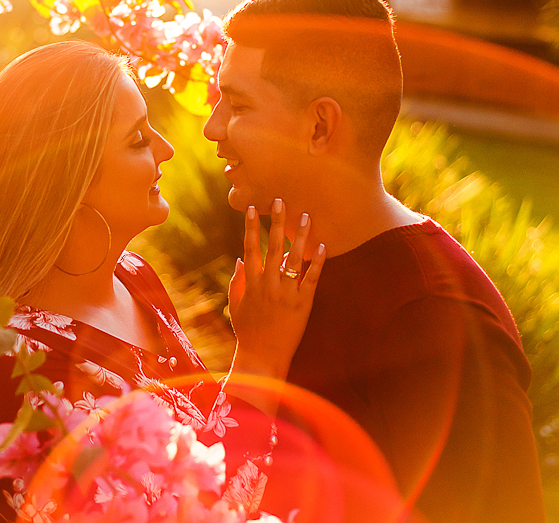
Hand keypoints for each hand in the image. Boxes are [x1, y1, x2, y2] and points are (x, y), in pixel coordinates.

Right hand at [227, 199, 325, 380]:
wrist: (264, 357)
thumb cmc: (248, 331)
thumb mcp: (236, 305)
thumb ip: (237, 280)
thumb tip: (240, 258)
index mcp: (251, 283)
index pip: (250, 248)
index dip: (251, 227)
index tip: (252, 208)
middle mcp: (268, 284)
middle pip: (273, 246)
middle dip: (276, 222)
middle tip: (281, 201)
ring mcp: (287, 293)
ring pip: (294, 258)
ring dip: (300, 236)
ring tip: (306, 216)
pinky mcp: (303, 303)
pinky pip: (312, 278)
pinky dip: (316, 262)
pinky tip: (322, 246)